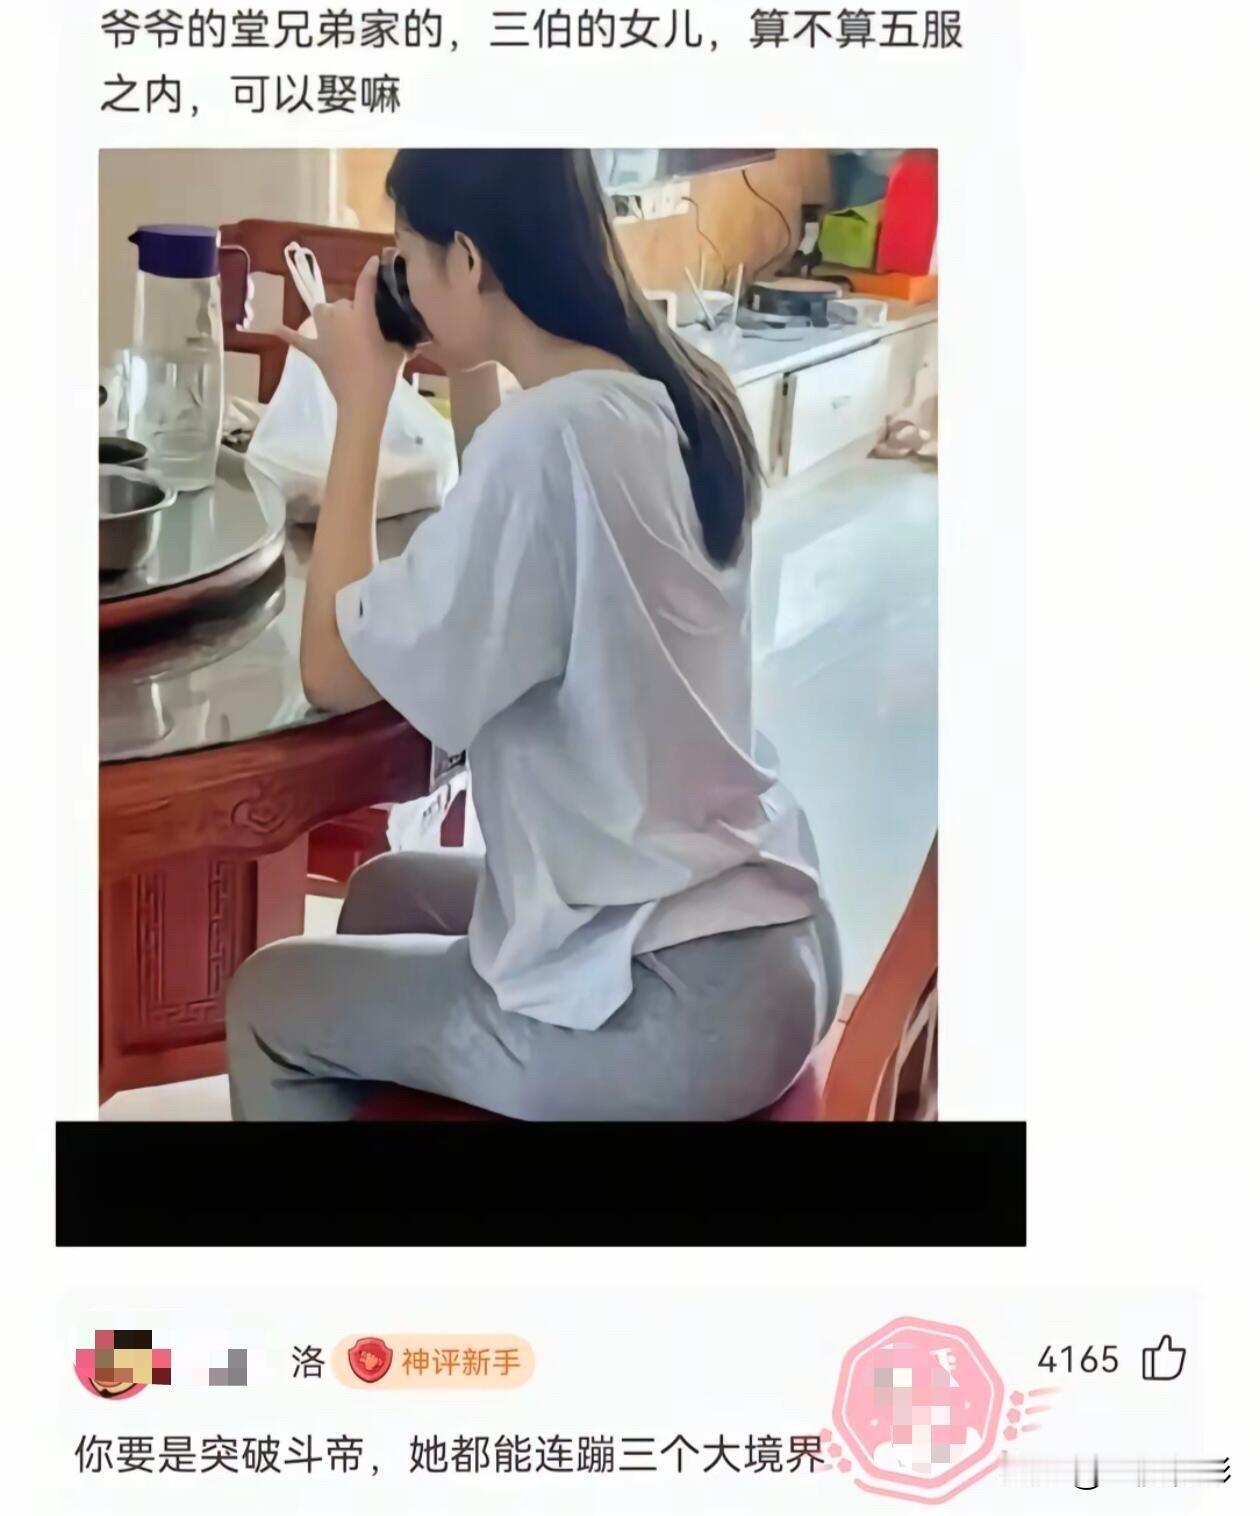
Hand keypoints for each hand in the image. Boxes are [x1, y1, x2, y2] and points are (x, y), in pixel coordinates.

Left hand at [274, 256, 400, 417]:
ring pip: (322, 310)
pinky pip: (297, 339)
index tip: (374, 261)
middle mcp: (340, 317)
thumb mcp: (398, 353)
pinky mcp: (315, 350)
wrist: (362, 400)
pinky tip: (272, 327)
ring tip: (339, 325)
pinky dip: (286, 333)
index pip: (366, 285)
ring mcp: (324, 333)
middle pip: (343, 302)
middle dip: (353, 310)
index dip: (370, 271)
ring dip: (330, 314)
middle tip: (366, 328)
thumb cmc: (383, 375)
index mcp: (362, 315)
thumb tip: (414, 339)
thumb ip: (402, 340)